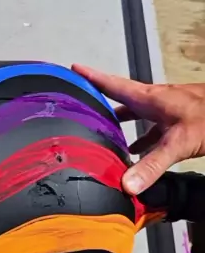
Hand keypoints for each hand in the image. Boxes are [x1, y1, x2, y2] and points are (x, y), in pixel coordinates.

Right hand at [72, 65, 204, 194]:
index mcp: (150, 98)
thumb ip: (152, 164)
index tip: (73, 68)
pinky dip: (143, 140)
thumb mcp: (178, 143)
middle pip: (122, 100)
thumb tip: (125, 184)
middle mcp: (156, 101)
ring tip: (105, 136)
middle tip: (83, 107)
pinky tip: (139, 154)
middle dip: (102, 104)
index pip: (113, 84)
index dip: (92, 76)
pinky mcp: (179, 123)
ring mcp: (168, 111)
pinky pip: (153, 130)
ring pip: (138, 116)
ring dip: (122, 125)